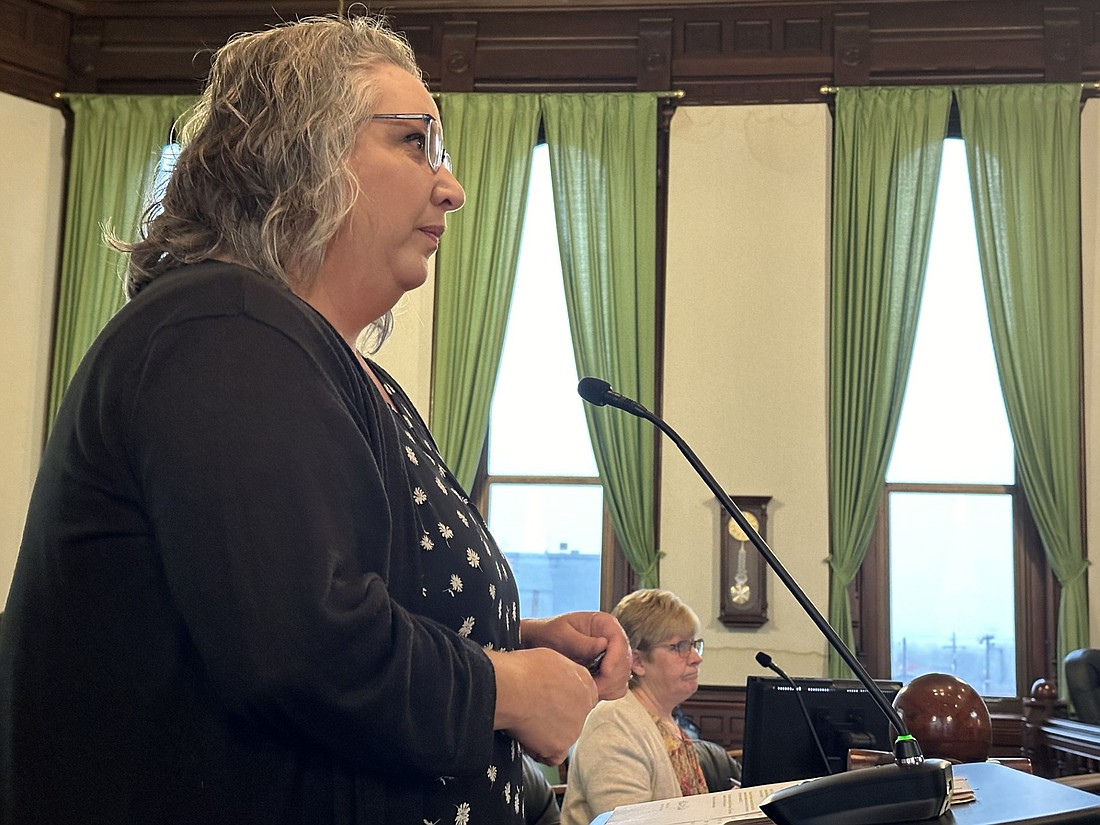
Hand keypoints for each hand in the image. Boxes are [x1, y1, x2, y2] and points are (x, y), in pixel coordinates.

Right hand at [487, 647, 597, 764]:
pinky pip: (554, 757)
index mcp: (585, 682)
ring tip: (527, 723)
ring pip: (564, 737)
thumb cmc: (523, 669)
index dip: (566, 700)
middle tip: (536, 712)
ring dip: (548, 734)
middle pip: (575, 718)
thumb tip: (559, 680)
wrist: (510, 688)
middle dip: (558, 718)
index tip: (552, 701)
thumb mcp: (551, 659)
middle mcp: (584, 706)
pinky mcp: (560, 746)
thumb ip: (565, 673)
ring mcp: (574, 728)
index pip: (584, 697)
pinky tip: (528, 740)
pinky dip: (542, 751)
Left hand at [520, 611, 631, 700]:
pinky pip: (617, 686)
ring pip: (623, 676)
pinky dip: (608, 691)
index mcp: (603, 623)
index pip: (620, 640)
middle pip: (625, 661)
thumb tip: (603, 644)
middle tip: (592, 686)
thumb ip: (581, 641)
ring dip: (609, 686)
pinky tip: (592, 690)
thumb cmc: (549, 633)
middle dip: (611, 676)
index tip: (606, 671)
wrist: (540, 644)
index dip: (616, 657)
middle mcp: (611, 638)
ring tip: (588, 689)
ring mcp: (612, 656)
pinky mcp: (608, 671)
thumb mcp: (561, 634)